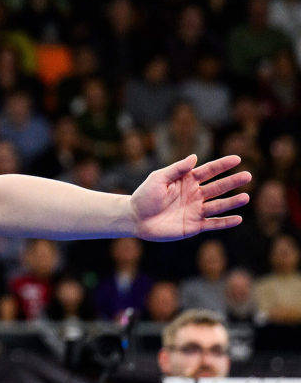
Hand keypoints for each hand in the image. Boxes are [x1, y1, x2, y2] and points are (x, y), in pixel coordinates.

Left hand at [131, 155, 250, 241]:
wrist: (135, 218)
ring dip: (232, 202)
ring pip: (218, 205)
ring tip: (246, 197)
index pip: (209, 171)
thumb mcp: (158, 178)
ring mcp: (195, 210)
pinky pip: (213, 223)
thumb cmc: (144, 196)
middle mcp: (194, 195)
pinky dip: (225, 222)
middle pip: (218, 187)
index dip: (222, 165)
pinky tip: (238, 219)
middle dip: (232, 182)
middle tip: (248, 175)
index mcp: (187, 181)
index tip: (237, 159)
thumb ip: (177, 169)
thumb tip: (194, 157)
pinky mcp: (194, 226)